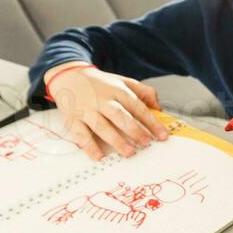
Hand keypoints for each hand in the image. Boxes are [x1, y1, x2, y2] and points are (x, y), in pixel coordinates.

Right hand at [47, 65, 170, 159]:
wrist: (69, 76)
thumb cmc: (101, 84)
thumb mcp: (123, 81)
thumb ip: (144, 92)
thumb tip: (159, 108)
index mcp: (118, 90)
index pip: (138, 107)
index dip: (152, 122)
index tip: (163, 135)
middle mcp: (102, 100)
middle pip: (120, 115)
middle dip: (134, 130)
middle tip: (146, 143)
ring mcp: (87, 110)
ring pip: (102, 126)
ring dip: (116, 140)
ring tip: (129, 152)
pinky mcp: (73, 119)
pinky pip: (81, 134)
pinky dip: (89, 146)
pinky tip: (99, 156)